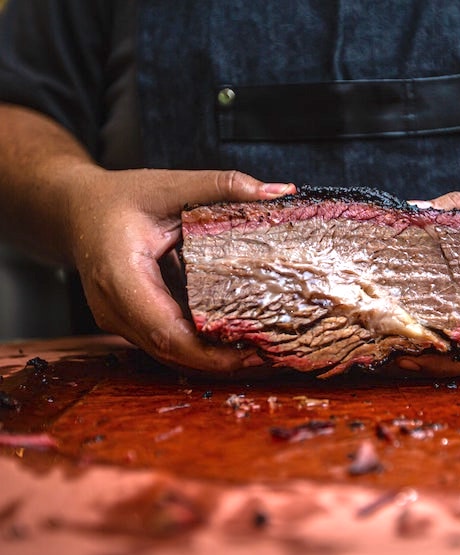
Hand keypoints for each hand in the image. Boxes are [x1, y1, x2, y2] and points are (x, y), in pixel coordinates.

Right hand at [66, 166, 294, 371]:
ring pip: (166, 353)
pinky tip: (230, 342)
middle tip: (267, 356)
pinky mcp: (127, 322)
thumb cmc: (118, 198)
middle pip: (169, 351)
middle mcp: (113, 307)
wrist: (76, 210)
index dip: (208, 351)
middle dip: (218, 362)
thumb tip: (281, 190)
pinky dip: (197, 347)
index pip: (165, 330)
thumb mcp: (171, 184)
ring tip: (257, 354)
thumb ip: (223, 185)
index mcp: (119, 275)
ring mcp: (117, 320)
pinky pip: (163, 343)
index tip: (250, 352)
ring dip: (209, 359)